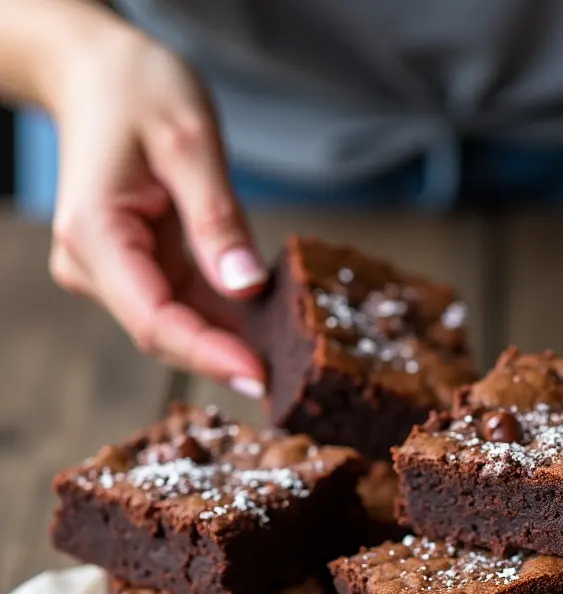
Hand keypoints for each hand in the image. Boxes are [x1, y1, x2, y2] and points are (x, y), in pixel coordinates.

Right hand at [47, 23, 266, 393]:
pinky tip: (268, 324)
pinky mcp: (137, 268)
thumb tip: (247, 285)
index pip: (155, 319)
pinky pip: (184, 305)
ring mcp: (113, 271)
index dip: (209, 354)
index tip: (261, 374)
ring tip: (290, 355)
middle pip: (165, 332)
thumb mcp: (190, 142)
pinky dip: (225, 317)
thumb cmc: (137, 89)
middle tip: (292, 379)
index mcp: (97, 234)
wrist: (96, 71)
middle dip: (226, 356)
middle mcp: (95, 264)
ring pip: (177, 325)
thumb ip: (217, 218)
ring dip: (230, 340)